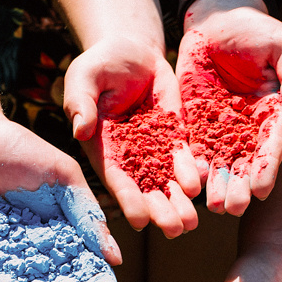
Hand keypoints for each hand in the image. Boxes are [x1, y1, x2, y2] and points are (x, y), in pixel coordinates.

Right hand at [67, 36, 201, 236]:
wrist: (131, 51)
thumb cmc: (100, 64)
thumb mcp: (84, 76)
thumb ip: (81, 102)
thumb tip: (80, 130)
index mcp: (103, 147)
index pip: (116, 178)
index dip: (128, 199)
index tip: (140, 220)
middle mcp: (130, 155)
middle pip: (146, 188)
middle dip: (161, 209)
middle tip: (176, 230)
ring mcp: (154, 147)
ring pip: (168, 180)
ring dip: (180, 202)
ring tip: (193, 222)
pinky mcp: (175, 134)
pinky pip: (185, 156)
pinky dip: (192, 172)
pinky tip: (201, 186)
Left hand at [178, 8, 281, 214]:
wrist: (217, 20)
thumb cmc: (257, 31)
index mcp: (275, 115)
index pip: (272, 147)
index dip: (266, 169)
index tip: (261, 189)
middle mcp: (250, 129)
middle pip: (245, 164)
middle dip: (240, 187)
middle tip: (232, 208)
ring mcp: (222, 128)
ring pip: (220, 164)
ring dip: (216, 186)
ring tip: (212, 207)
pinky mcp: (196, 123)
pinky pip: (193, 149)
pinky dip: (191, 166)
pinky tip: (188, 183)